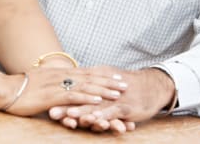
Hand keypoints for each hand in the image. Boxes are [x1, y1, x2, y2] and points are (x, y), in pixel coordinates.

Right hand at [4, 67, 126, 116]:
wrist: (6, 90)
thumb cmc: (22, 88)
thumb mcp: (42, 82)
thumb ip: (55, 82)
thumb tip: (63, 85)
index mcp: (61, 73)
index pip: (87, 72)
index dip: (102, 75)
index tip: (116, 76)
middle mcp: (63, 76)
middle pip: (91, 77)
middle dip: (109, 80)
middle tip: (125, 83)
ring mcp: (59, 85)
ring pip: (86, 86)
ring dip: (104, 89)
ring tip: (118, 92)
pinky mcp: (53, 96)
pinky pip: (74, 96)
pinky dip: (88, 97)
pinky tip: (99, 100)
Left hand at [49, 68, 174, 129]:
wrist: (153, 85)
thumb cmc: (128, 85)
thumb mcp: (107, 79)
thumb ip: (91, 83)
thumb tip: (72, 86)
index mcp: (98, 80)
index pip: (76, 89)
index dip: (62, 95)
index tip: (46, 101)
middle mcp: (104, 87)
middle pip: (83, 97)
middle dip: (66, 105)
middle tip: (51, 111)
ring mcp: (115, 97)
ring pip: (96, 105)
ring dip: (82, 111)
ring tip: (68, 116)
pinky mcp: (127, 106)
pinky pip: (113, 112)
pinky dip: (104, 116)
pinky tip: (94, 121)